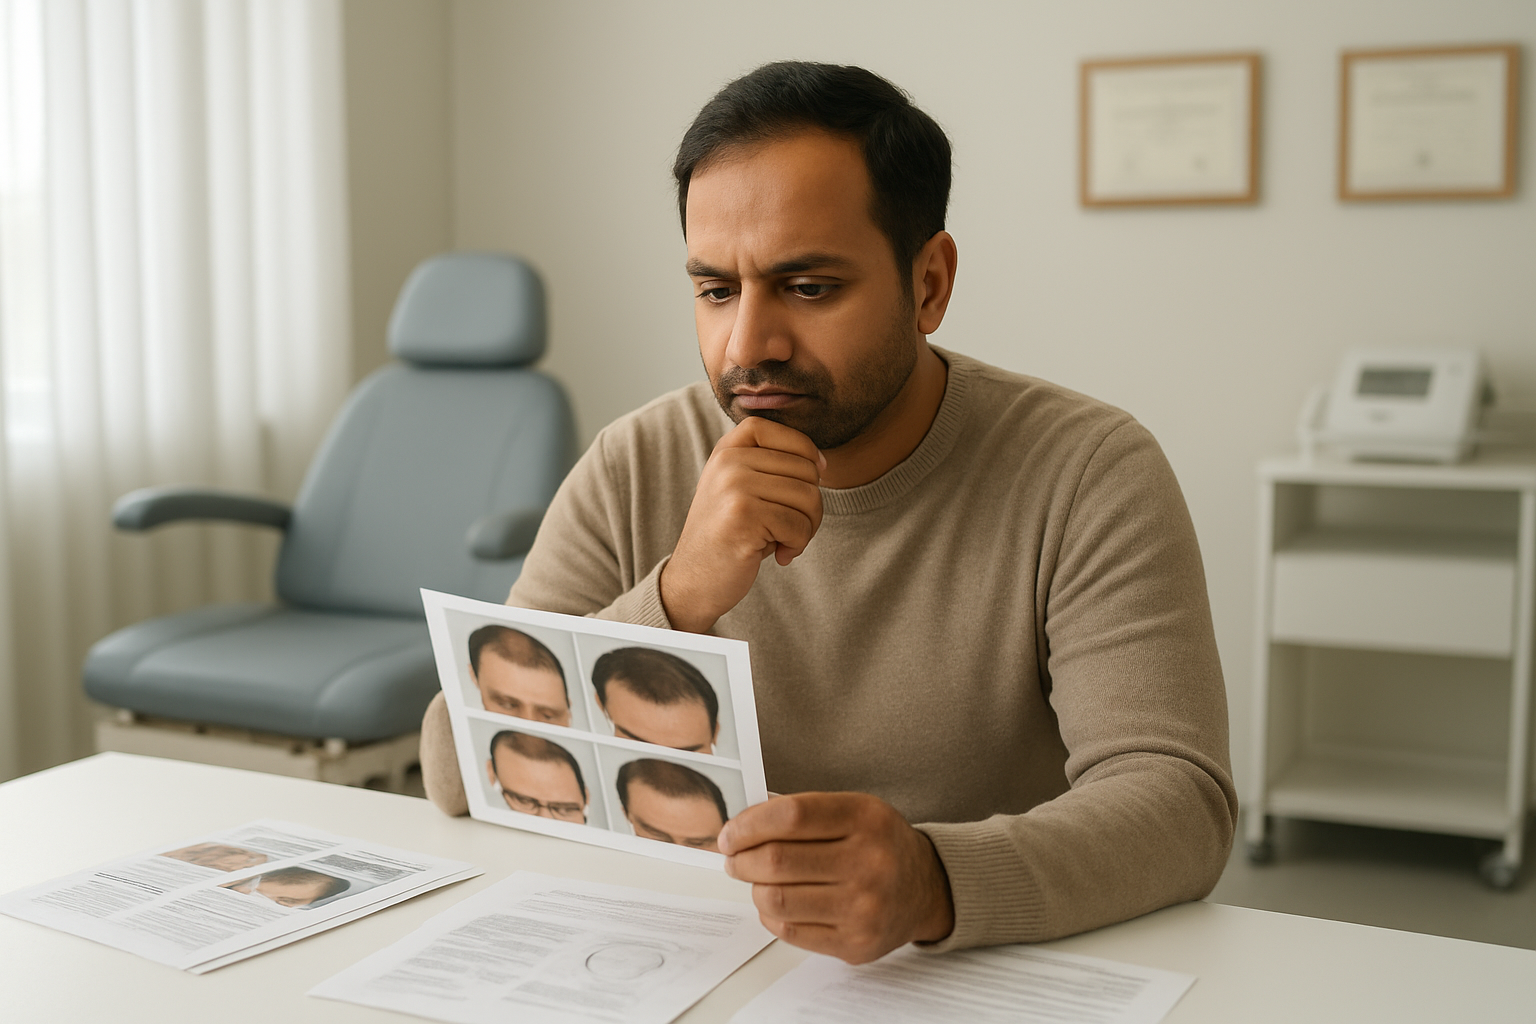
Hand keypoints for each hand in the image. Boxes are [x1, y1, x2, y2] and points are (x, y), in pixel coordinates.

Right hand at [660, 417, 824, 633]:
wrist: (693, 582)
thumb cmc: (729, 537)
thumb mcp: (741, 490)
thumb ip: (770, 468)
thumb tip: (822, 463)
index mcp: (727, 450)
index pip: (787, 433)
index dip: (808, 453)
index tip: (814, 477)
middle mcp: (728, 461)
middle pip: (806, 470)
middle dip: (811, 505)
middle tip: (792, 529)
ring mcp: (734, 486)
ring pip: (808, 498)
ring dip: (807, 528)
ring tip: (785, 542)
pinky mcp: (743, 515)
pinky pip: (799, 525)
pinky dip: (797, 545)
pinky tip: (779, 555)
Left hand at [718, 792, 954, 963]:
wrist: (925, 889)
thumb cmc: (880, 844)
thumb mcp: (854, 809)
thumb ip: (802, 811)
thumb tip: (742, 824)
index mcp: (866, 818)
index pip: (790, 816)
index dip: (749, 825)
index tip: (730, 834)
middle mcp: (869, 863)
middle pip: (776, 861)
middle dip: (741, 859)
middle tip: (734, 858)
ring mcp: (863, 908)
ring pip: (776, 899)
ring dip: (754, 889)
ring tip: (757, 880)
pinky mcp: (855, 943)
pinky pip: (789, 931)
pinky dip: (771, 916)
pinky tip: (778, 902)